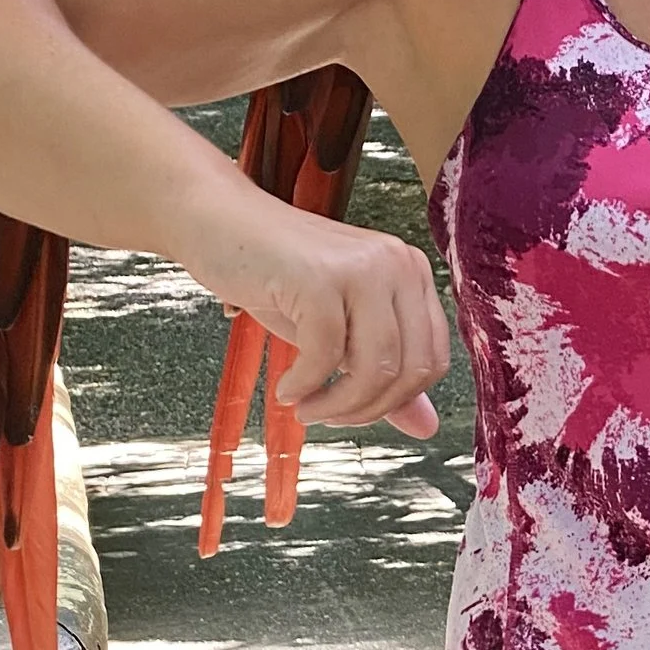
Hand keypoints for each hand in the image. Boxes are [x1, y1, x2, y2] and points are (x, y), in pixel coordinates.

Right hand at [177, 174, 450, 436]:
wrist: (216, 221)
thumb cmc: (275, 274)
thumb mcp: (337, 330)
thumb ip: (383, 375)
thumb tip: (426, 429)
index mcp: (411, 273)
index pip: (433, 359)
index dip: (396, 401)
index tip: (353, 411)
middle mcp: (397, 263)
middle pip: (410, 369)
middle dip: (366, 409)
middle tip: (324, 416)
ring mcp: (362, 267)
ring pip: (374, 368)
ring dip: (336, 404)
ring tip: (304, 407)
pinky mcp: (320, 277)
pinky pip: (326, 355)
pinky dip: (304, 384)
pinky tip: (286, 388)